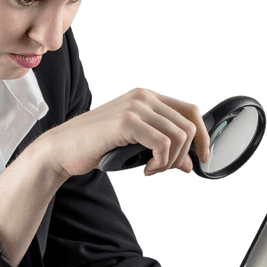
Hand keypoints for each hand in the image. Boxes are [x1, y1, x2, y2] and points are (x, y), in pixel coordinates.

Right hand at [39, 87, 210, 178]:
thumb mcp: (137, 147)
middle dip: (182, 155)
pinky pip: (163, 144)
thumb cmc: (97, 147)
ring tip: (152, 170)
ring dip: (170, 162)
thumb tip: (191, 164)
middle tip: (162, 169)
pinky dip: (160, 163)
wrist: (63, 149)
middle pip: (188, 126)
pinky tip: (145, 170)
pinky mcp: (127, 121)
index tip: (203, 158)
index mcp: (146, 97)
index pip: (190, 111)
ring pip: (179, 137)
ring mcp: (135, 106)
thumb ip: (163, 149)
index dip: (203, 136)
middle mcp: (143, 97)